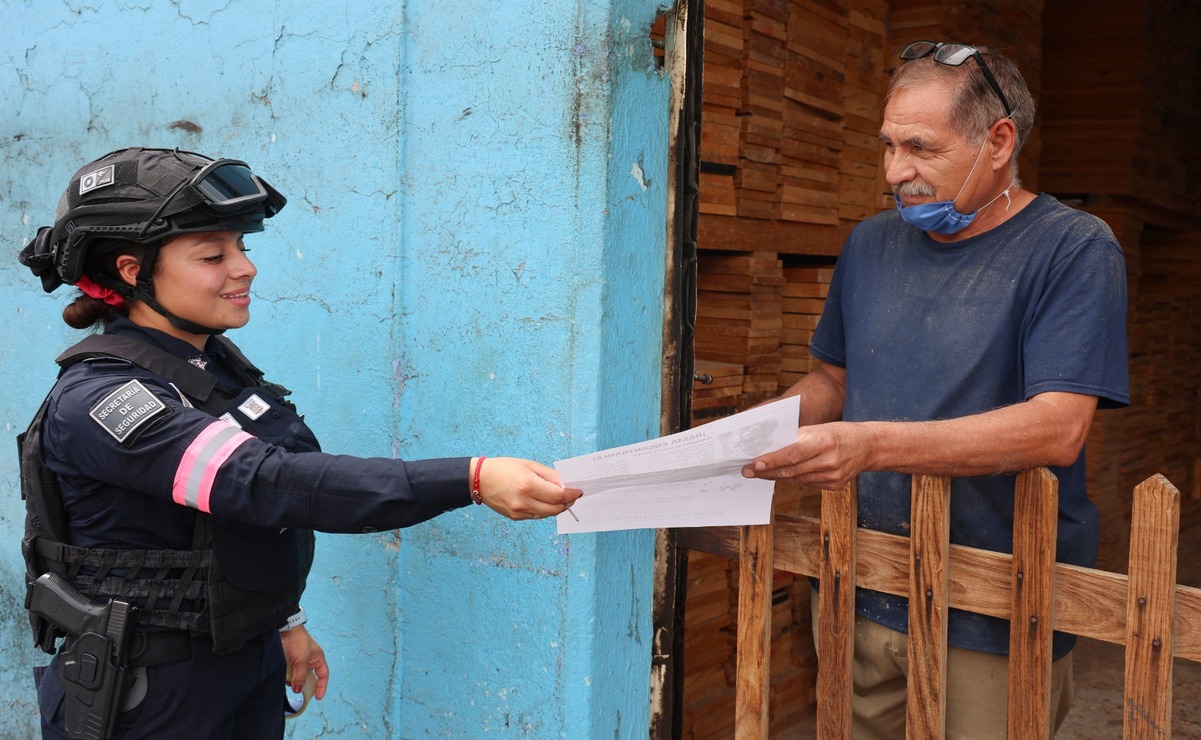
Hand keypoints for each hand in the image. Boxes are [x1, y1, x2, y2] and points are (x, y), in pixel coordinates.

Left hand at [279, 624, 328, 700]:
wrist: (283, 630)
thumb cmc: (297, 642)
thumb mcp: (302, 660)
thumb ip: (301, 676)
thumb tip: (298, 690)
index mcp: (317, 659)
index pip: (322, 675)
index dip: (321, 686)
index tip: (318, 698)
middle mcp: (308, 661)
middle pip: (308, 678)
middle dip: (304, 685)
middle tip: (299, 693)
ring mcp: (297, 662)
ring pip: (297, 677)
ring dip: (293, 681)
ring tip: (289, 683)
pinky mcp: (287, 662)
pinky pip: (288, 674)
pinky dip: (286, 678)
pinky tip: (283, 679)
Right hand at [474, 457, 582, 520]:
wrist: (480, 479)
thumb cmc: (504, 468)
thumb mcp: (530, 465)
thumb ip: (550, 476)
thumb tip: (566, 485)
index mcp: (528, 485)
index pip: (558, 496)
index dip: (571, 494)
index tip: (579, 491)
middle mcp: (524, 502)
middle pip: (555, 509)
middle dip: (567, 502)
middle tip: (572, 495)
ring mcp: (519, 512)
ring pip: (547, 514)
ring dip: (556, 507)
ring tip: (559, 497)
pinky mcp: (515, 517)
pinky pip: (536, 516)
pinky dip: (544, 509)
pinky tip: (543, 500)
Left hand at [740, 422, 869, 489]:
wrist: (868, 446)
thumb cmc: (839, 433)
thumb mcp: (818, 428)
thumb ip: (796, 438)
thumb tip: (770, 449)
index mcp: (824, 441)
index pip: (791, 454)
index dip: (771, 461)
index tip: (753, 464)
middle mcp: (828, 461)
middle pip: (791, 470)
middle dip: (766, 471)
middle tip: (748, 471)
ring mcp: (832, 476)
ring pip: (796, 479)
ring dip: (777, 476)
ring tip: (761, 472)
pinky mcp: (834, 486)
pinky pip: (807, 483)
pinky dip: (794, 478)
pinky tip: (784, 474)